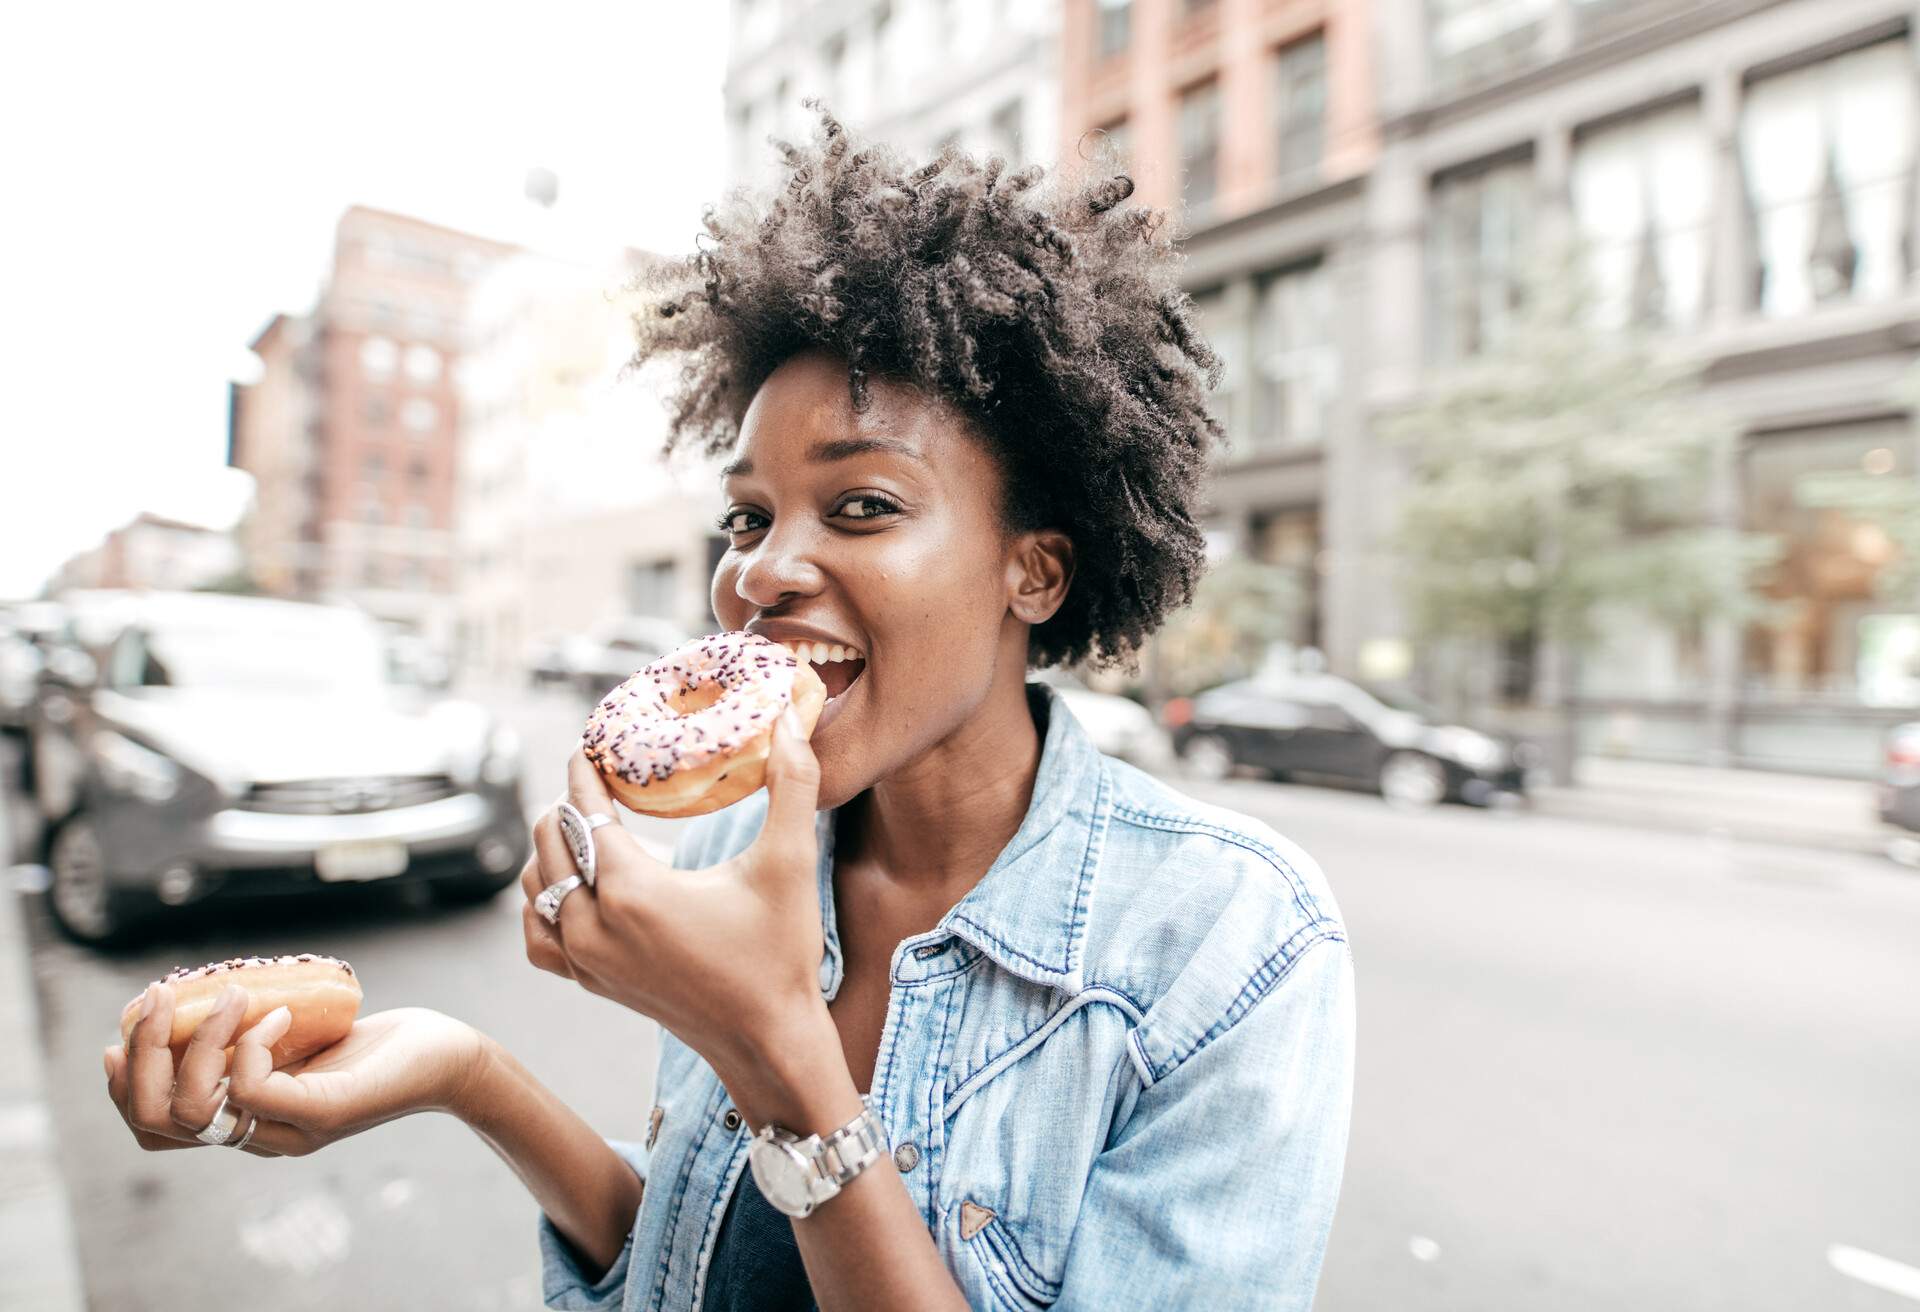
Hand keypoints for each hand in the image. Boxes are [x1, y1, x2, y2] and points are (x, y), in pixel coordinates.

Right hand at [106, 981, 483, 1156]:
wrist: (448, 1058)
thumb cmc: (375, 1042)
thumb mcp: (298, 1035)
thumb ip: (251, 1031)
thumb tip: (199, 990)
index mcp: (244, 1121)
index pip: (153, 1128)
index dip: (121, 1086)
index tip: (120, 1035)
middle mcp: (259, 1136)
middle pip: (156, 1121)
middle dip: (138, 1056)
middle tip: (155, 997)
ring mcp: (291, 1129)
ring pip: (194, 1109)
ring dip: (192, 1041)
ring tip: (226, 993)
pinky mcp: (324, 1113)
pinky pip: (253, 1089)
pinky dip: (250, 1043)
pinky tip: (275, 1011)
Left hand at [522, 707, 833, 1088]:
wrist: (769, 1040)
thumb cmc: (780, 955)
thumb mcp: (790, 863)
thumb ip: (793, 784)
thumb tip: (792, 718)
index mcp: (632, 891)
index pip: (584, 810)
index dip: (584, 769)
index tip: (592, 740)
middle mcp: (595, 926)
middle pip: (551, 840)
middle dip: (570, 801)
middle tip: (598, 774)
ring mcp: (586, 960)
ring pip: (538, 885)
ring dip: (554, 847)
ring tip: (586, 820)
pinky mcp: (591, 983)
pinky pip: (539, 935)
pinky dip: (544, 903)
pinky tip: (572, 886)